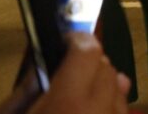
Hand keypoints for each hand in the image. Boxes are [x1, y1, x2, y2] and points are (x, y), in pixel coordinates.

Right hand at [0, 33, 131, 113]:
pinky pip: (121, 111)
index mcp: (67, 103)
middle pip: (106, 69)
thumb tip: (44, 60)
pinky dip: (110, 106)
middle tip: (67, 69)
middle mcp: (98, 111)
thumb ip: (26, 87)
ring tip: (78, 93)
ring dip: (102, 85)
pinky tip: (91, 110)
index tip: (65, 40)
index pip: (88, 51)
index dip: (77, 40)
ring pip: (119, 90)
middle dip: (90, 63)